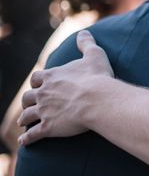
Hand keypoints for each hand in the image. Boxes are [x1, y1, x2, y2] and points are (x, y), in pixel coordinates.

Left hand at [17, 31, 113, 145]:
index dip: (38, 82)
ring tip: (23, 123)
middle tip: (29, 104)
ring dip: (24, 119)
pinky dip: (27, 139)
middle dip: (28, 101)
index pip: (37, 78)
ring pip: (27, 115)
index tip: (39, 84)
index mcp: (52, 76)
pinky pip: (33, 135)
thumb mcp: (94, 55)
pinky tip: (24, 142)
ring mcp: (44, 111)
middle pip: (28, 97)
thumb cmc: (97, 77)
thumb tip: (85, 32)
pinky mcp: (48, 127)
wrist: (98, 99)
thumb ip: (87, 43)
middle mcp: (44, 93)